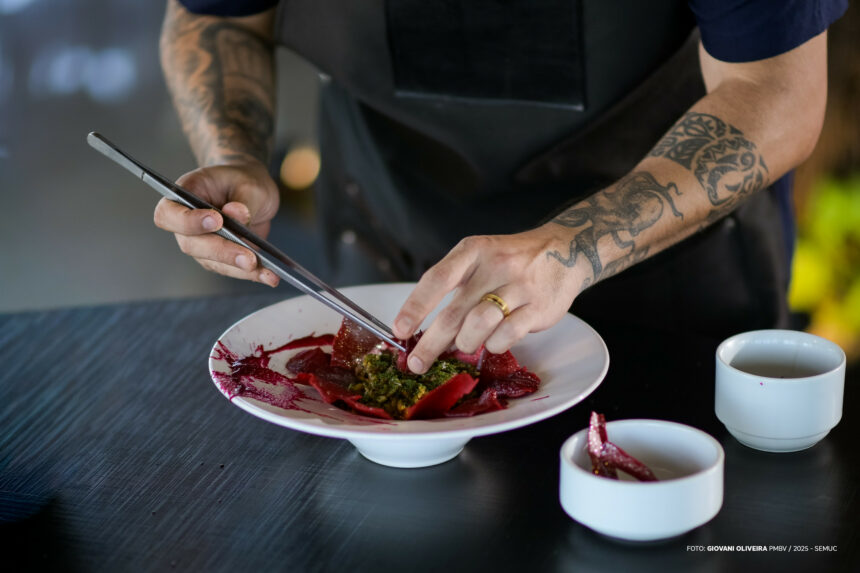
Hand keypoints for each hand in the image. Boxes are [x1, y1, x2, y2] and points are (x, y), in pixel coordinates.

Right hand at [153, 161, 280, 285]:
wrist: (252, 191)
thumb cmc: (244, 180)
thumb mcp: (250, 184)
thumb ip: (243, 200)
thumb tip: (236, 214)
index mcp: (185, 194)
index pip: (169, 213)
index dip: (188, 221)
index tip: (217, 220)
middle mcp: (186, 223)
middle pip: (191, 244)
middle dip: (222, 252)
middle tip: (249, 258)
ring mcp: (200, 243)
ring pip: (211, 262)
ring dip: (239, 269)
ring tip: (267, 273)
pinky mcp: (217, 257)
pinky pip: (230, 269)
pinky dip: (250, 274)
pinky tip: (269, 275)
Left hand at [392, 225, 585, 373]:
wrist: (565, 250)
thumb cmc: (512, 260)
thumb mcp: (481, 258)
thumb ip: (456, 287)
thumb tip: (426, 330)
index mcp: (473, 251)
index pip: (437, 279)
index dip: (415, 307)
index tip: (399, 331)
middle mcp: (495, 266)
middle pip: (454, 312)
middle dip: (430, 344)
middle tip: (416, 364)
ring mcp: (520, 286)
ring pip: (479, 325)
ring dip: (465, 343)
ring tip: (465, 345)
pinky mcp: (539, 307)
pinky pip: (506, 335)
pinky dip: (493, 345)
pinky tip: (493, 341)